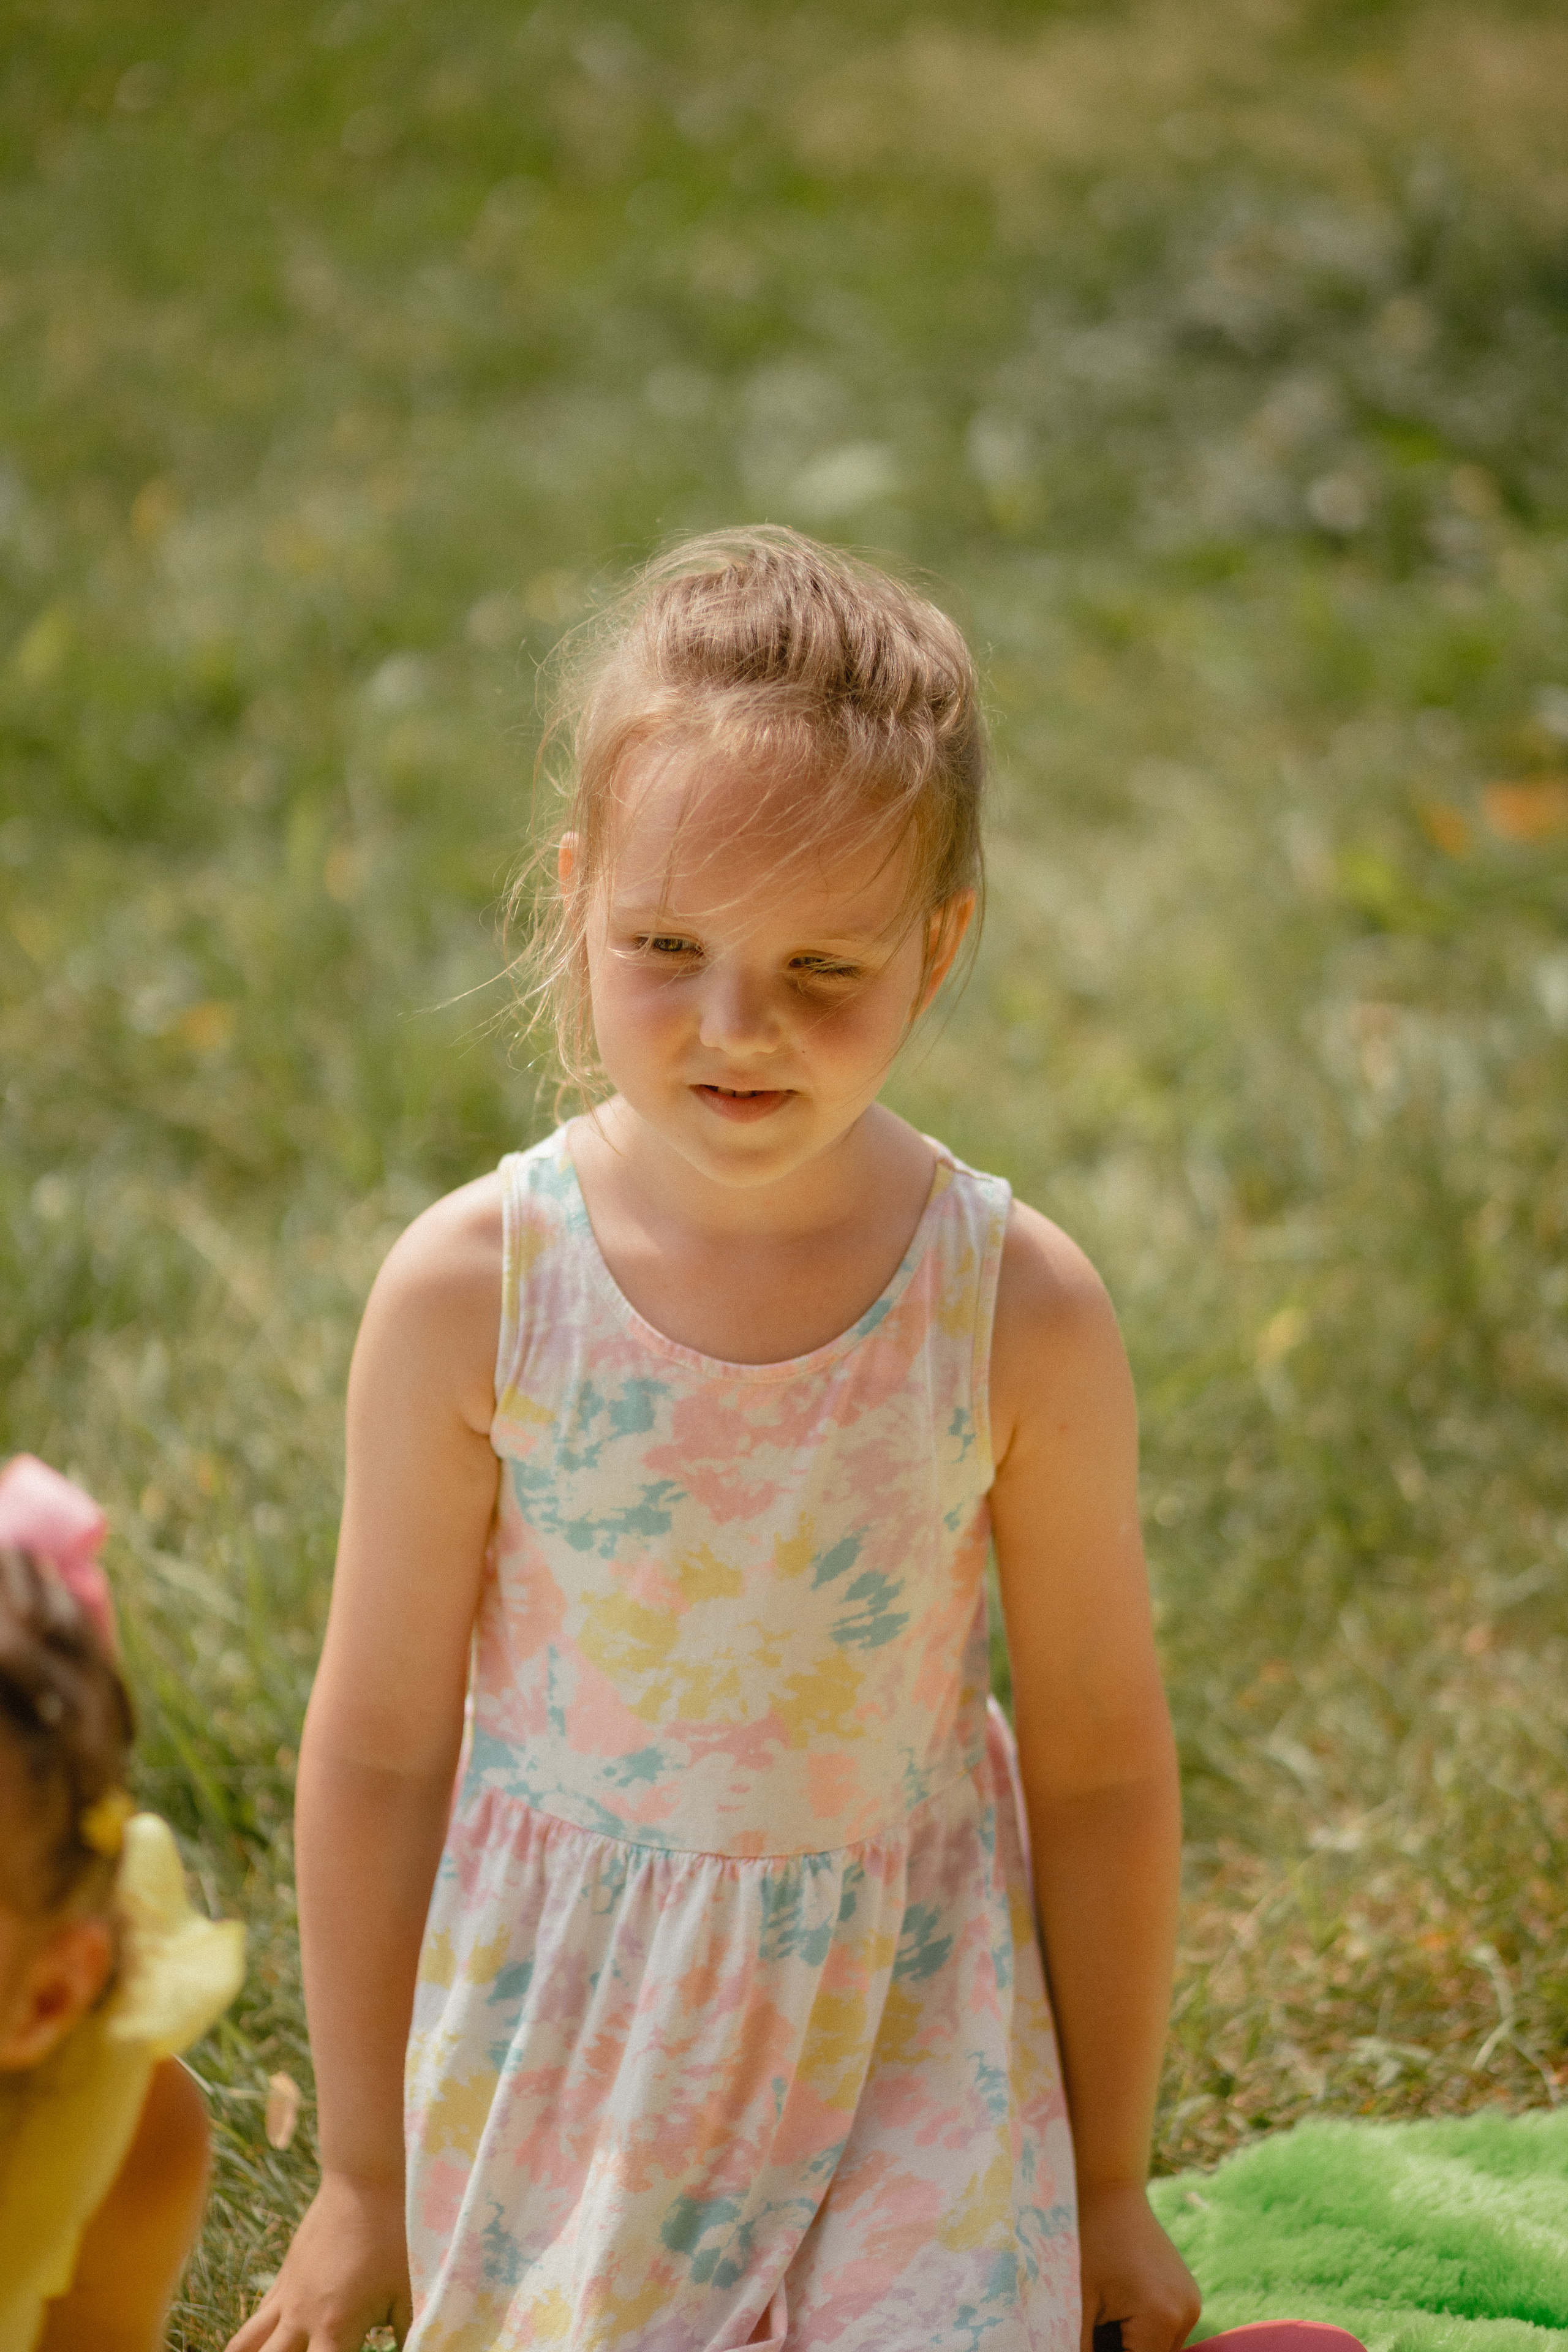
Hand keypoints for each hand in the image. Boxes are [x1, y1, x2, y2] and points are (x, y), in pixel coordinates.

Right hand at [224, 2171, 410, 2351]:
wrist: (361, 2184)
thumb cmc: (392, 2238)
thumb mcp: (406, 2292)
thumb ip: (406, 2333)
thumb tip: (421, 2350)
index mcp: (335, 2328)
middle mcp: (302, 2319)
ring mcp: (287, 2298)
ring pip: (244, 2346)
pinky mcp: (283, 2280)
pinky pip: (257, 2319)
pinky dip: (252, 2340)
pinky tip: (256, 2347)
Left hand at [1078, 2180, 1200, 2351]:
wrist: (1111, 2193)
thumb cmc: (1090, 2244)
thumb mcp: (1084, 2306)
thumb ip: (1090, 2347)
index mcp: (1162, 2318)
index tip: (1097, 2341)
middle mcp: (1187, 2313)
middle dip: (1128, 2349)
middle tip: (1101, 2327)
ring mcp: (1192, 2301)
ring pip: (1164, 2346)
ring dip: (1140, 2343)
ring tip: (1110, 2317)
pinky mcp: (1190, 2292)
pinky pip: (1170, 2327)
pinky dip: (1149, 2328)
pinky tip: (1124, 2305)